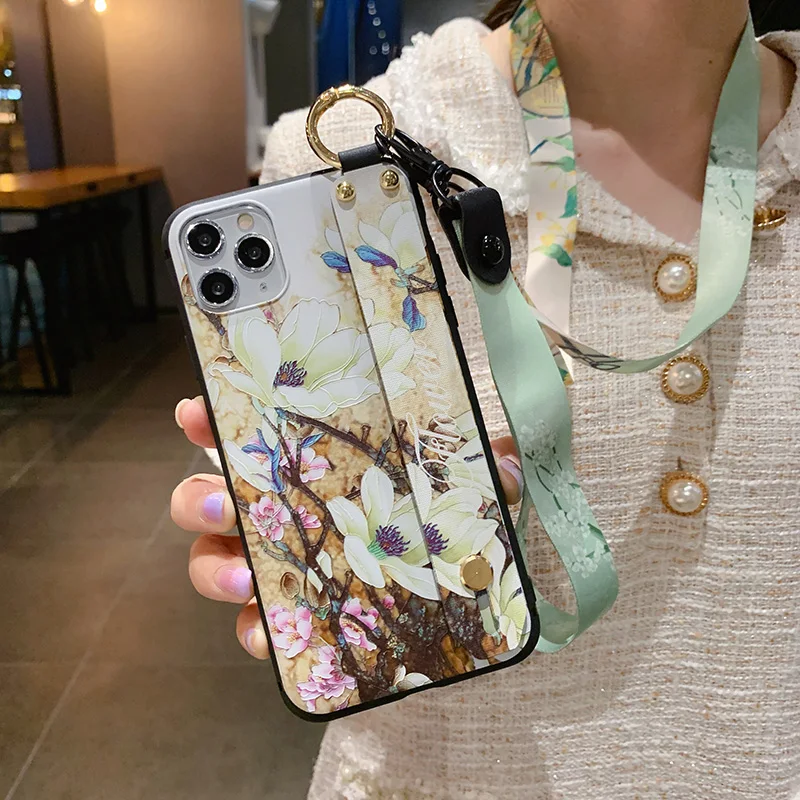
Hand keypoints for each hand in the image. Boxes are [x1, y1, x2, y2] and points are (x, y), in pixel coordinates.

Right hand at [170, 398, 523, 660]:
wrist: (451, 611)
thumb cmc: (442, 532)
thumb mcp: (467, 491)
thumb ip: (484, 470)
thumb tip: (501, 459)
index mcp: (310, 471)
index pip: (249, 437)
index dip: (212, 422)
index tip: (197, 412)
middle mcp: (282, 515)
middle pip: (212, 498)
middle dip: (201, 496)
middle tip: (226, 501)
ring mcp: (280, 568)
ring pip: (215, 562)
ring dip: (215, 567)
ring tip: (246, 575)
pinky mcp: (292, 621)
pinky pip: (253, 628)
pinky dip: (253, 631)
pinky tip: (269, 633)